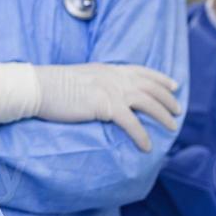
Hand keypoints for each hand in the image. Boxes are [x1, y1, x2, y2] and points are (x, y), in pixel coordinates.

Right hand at [0, 62, 180, 150]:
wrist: (38, 87)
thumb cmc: (52, 85)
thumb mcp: (81, 77)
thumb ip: (97, 82)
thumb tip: (104, 94)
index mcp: (108, 69)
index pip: (141, 71)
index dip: (160, 78)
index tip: (173, 85)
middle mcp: (114, 77)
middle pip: (150, 86)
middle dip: (167, 99)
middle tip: (178, 111)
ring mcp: (111, 90)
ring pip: (148, 102)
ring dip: (163, 116)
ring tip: (172, 128)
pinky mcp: (105, 106)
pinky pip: (131, 123)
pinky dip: (142, 135)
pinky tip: (147, 146)